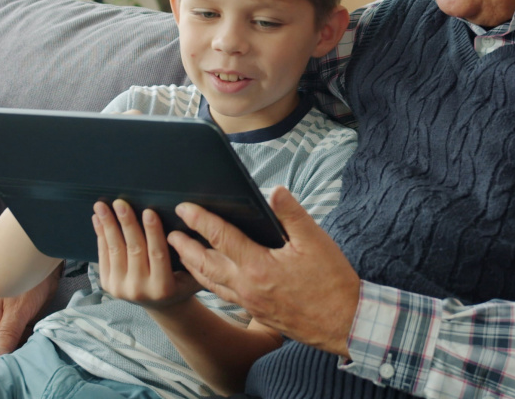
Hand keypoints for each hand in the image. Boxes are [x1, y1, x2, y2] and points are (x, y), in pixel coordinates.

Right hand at [0, 263, 60, 362]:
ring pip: (7, 349)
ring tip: (25, 363)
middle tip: (15, 370)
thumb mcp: (17, 310)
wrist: (42, 265)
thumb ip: (7, 333)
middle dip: (1, 363)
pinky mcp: (22, 324)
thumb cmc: (26, 282)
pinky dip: (24, 348)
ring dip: (15, 356)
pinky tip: (32, 353)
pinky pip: (20, 342)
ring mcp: (8, 325)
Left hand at [94, 199, 201, 309]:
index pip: (157, 254)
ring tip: (102, 206)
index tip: (149, 211)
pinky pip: (104, 255)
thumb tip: (189, 224)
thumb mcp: (193, 274)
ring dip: (108, 226)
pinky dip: (100, 235)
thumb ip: (191, 254)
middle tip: (120, 203)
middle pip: (134, 250)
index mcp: (163, 287)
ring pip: (115, 251)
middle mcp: (140, 289)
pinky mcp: (107, 285)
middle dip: (127, 224)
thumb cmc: (181, 283)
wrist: (161, 306)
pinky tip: (98, 219)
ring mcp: (121, 288)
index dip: (153, 232)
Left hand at [167, 186, 361, 356]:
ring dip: (194, 266)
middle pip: (205, 264)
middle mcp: (248, 287)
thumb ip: (292, 214)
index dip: (200, 219)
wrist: (345, 324)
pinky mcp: (257, 312)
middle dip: (185, 247)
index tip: (184, 207)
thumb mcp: (316, 241)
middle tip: (169, 233)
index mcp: (259, 266)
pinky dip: (211, 283)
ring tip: (181, 254)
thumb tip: (274, 190)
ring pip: (212, 283)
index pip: (220, 237)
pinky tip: (210, 277)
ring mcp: (250, 303)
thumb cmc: (333, 282)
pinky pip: (225, 295)